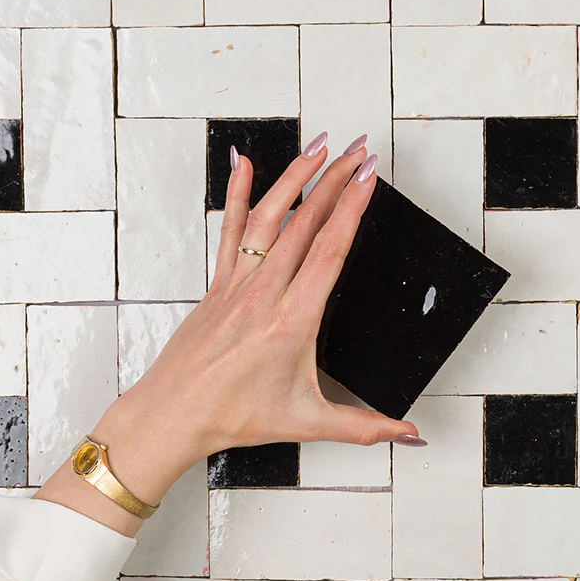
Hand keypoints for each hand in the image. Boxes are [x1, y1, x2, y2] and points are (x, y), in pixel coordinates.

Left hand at [92, 132, 425, 498]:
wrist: (173, 416)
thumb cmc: (232, 417)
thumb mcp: (307, 423)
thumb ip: (364, 427)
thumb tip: (406, 433)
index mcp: (292, 321)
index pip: (329, 251)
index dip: (351, 208)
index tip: (368, 178)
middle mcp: (264, 294)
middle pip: (306, 223)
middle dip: (336, 180)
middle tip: (359, 151)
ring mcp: (237, 284)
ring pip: (270, 218)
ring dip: (295, 177)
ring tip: (319, 147)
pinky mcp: (217, 285)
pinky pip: (230, 230)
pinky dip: (239, 194)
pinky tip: (244, 164)